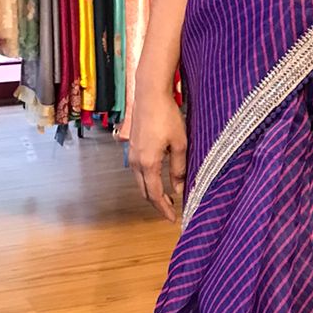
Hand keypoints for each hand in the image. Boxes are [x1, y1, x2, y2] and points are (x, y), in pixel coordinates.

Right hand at [128, 87, 187, 221]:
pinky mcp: (132, 146)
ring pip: (140, 182)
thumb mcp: (180, 143)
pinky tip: (158, 178)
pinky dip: (147, 180)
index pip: (154, 195)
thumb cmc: (167, 116)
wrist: (149, 94)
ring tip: (167, 197)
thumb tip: (178, 189)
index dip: (164, 209)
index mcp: (148, 163)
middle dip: (157, 203)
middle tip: (171, 211)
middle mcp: (136, 161)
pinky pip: (138, 171)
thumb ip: (179, 168)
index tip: (173, 218)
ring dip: (152, 192)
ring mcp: (132, 153)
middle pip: (144, 192)